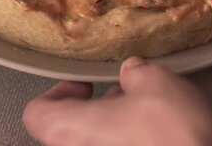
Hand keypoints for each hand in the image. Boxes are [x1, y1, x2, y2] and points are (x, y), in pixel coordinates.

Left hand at [23, 57, 211, 145]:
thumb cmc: (174, 136)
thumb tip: (133, 73)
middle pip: (68, 130)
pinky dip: (130, 142)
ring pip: (94, 144)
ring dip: (115, 128)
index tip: (84, 84)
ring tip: (146, 114)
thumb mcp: (154, 81)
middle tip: (122, 96)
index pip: (37, 112)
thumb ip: (134, 73)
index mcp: (70, 131)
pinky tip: (157, 135)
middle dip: (98, 108)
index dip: (59, 91)